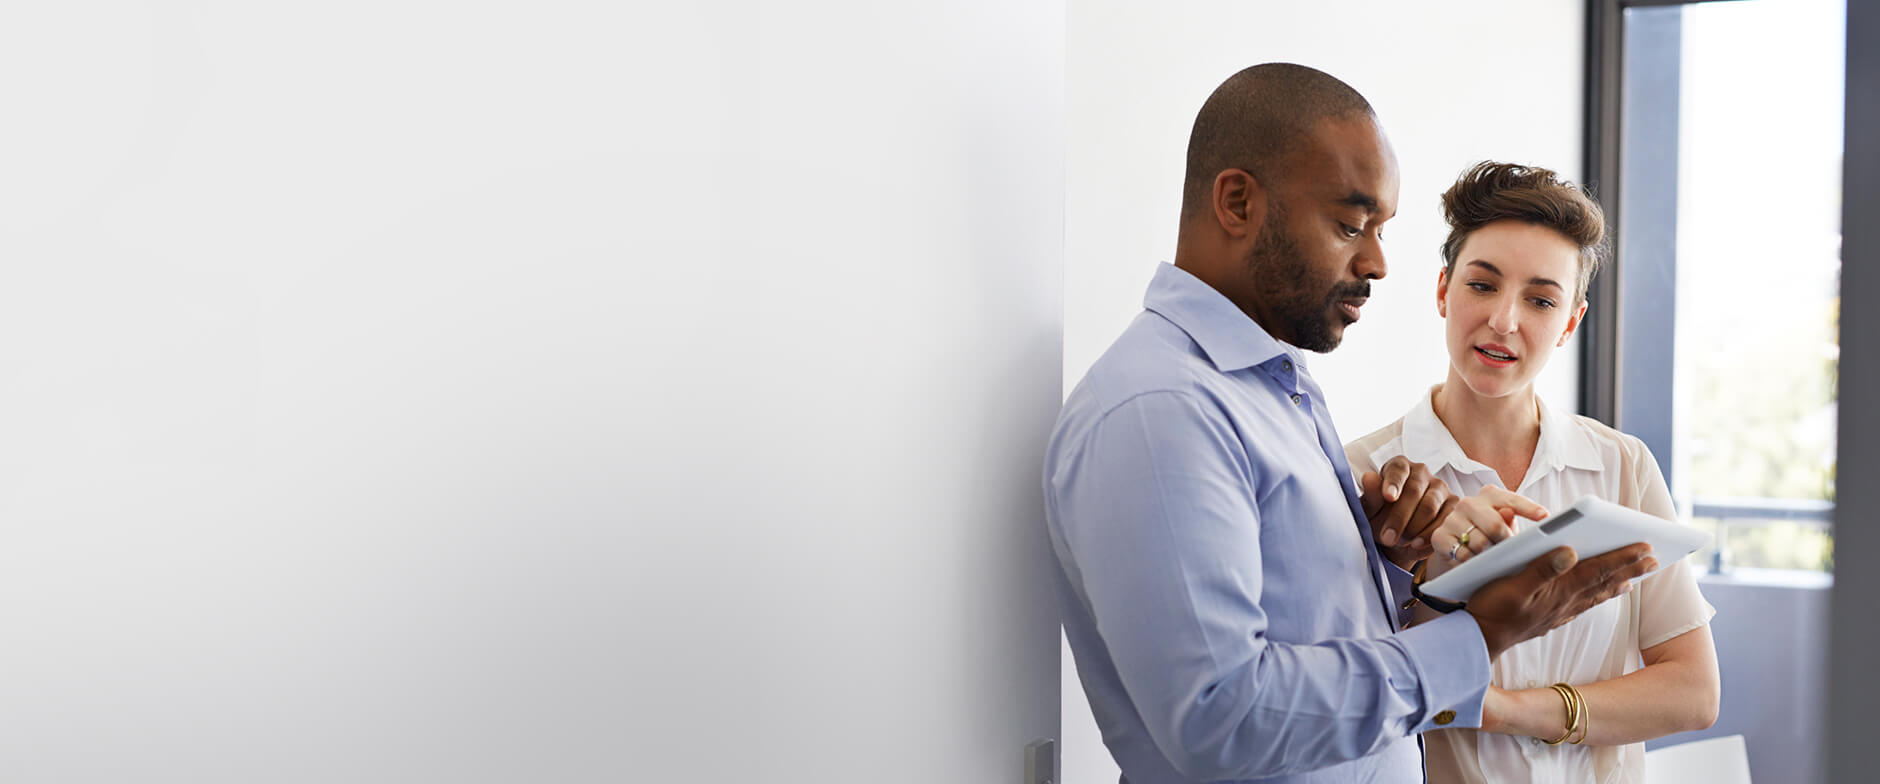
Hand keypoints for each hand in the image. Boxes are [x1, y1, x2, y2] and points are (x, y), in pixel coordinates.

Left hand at [1358, 457, 1454, 568]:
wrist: (1397, 537)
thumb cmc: (1380, 517)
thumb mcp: (1371, 509)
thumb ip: (1371, 495)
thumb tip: (1369, 477)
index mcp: (1398, 466)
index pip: (1398, 469)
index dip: (1393, 483)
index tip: (1388, 497)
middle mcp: (1421, 472)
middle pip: (1414, 491)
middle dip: (1399, 517)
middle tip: (1387, 537)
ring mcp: (1439, 487)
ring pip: (1430, 507)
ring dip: (1413, 528)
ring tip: (1400, 541)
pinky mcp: (1453, 504)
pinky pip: (1445, 519)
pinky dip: (1429, 534)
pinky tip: (1416, 543)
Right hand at [1425, 487, 1547, 578]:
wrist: (1456, 555)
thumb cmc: (1489, 540)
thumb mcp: (1505, 531)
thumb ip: (1514, 524)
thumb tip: (1525, 518)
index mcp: (1490, 496)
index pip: (1511, 500)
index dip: (1529, 508)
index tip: (1545, 517)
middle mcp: (1469, 503)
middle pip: (1495, 524)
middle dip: (1507, 543)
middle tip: (1512, 555)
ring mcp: (1452, 519)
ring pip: (1479, 542)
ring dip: (1489, 557)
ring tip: (1492, 562)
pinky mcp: (1439, 536)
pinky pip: (1462, 554)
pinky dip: (1472, 563)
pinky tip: (1474, 566)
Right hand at [1467, 544, 1658, 659]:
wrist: (1479, 640)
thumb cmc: (1491, 609)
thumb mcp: (1510, 586)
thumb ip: (1540, 568)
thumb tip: (1570, 551)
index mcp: (1558, 589)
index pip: (1597, 569)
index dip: (1622, 557)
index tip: (1646, 546)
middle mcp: (1564, 601)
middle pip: (1603, 581)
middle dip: (1630, 568)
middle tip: (1654, 558)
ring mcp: (1559, 612)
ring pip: (1596, 594)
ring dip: (1619, 582)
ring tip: (1637, 576)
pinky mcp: (1551, 618)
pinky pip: (1584, 605)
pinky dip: (1599, 597)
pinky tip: (1603, 595)